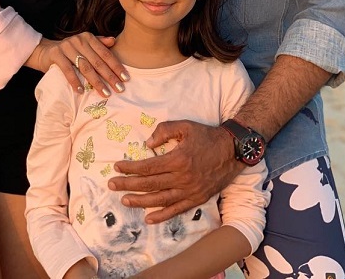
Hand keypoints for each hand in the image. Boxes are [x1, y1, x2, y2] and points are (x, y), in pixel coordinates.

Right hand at [27, 33, 129, 97]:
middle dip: (110, 76)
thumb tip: (113, 40)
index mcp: (88, 38)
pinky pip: (67, 70)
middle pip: (97, 61)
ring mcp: (67, 47)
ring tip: (105, 93)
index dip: (116, 66)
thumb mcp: (85, 44)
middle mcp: (79, 40)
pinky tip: (81, 91)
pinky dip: (75, 81)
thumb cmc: (70, 50)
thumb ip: (99, 42)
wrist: (46, 51)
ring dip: (96, 81)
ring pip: (85, 67)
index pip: (105, 53)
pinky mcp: (56, 55)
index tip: (126, 78)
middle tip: (119, 89)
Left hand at [108, 120, 241, 222]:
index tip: (117, 167)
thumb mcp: (185, 126)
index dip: (130, 168)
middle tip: (112, 185)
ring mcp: (190, 191)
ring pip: (160, 200)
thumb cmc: (207, 136)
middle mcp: (182, 178)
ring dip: (140, 201)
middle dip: (128, 185)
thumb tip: (148, 144)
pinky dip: (162, 216)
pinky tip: (149, 218)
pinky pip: (176, 210)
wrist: (232, 150)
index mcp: (178, 159)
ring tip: (125, 200)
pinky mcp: (197, 199)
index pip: (148, 167)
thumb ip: (165, 130)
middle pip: (150, 184)